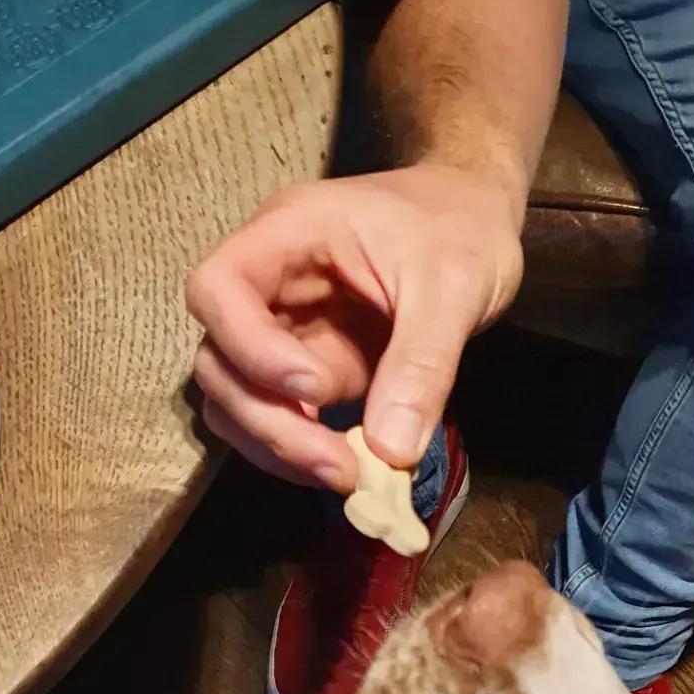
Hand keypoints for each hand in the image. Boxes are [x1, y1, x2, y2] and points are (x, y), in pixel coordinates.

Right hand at [185, 163, 523, 491]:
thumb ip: (421, 365)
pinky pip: (274, 418)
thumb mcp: (455, 287)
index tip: (315, 388)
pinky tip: (348, 467)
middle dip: (268, 422)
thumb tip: (390, 452)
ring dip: (276, 447)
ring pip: (234, 400)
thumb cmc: (461, 228)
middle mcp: (267, 284)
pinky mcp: (301, 370)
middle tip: (340, 466)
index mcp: (288, 234)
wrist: (478, 218)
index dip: (248, 348)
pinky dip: (298, 451)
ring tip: (347, 474)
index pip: (215, 289)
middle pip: (218, 362)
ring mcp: (280, 332)